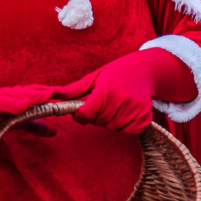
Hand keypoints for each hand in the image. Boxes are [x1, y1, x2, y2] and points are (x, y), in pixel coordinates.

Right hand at [0, 85, 57, 149]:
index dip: (48, 93)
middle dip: (36, 94)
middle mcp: (0, 98)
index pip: (33, 93)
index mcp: (11, 97)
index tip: (66, 93)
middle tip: (53, 94)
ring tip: (26, 105)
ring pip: (2, 103)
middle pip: (20, 95)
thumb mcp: (12, 122)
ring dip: (14, 103)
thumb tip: (55, 131)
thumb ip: (31, 125)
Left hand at [55, 49, 196, 134]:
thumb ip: (74, 90)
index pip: (86, 114)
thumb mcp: (94, 76)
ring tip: (116, 104)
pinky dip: (124, 124)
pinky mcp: (144, 118)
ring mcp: (134, 110)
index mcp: (105, 91)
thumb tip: (55, 96)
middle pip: (98, 121)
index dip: (81, 115)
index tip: (83, 110)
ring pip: (112, 127)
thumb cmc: (116, 72)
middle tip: (103, 102)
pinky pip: (128, 130)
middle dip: (96, 116)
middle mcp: (120, 101)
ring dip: (110, 120)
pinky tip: (126, 110)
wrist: (145, 70)